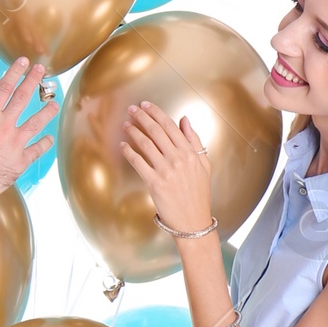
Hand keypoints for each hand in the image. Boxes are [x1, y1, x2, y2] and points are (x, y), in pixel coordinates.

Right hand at [0, 57, 51, 209]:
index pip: (4, 88)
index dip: (15, 72)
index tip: (23, 62)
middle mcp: (4, 126)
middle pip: (23, 98)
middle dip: (33, 81)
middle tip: (42, 70)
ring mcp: (15, 143)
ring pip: (37, 122)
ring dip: (46, 110)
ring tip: (53, 102)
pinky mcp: (21, 161)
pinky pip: (37, 150)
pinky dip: (45, 143)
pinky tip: (49, 138)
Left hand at [119, 101, 213, 233]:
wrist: (193, 221)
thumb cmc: (198, 194)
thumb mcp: (204, 165)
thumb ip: (194, 141)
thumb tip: (184, 120)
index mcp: (190, 153)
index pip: (170, 126)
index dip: (156, 113)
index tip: (146, 105)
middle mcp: (178, 159)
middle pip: (156, 131)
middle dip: (142, 117)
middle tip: (131, 109)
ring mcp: (166, 171)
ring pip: (146, 144)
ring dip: (133, 132)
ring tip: (126, 124)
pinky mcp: (155, 183)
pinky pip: (139, 162)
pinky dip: (129, 152)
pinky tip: (123, 145)